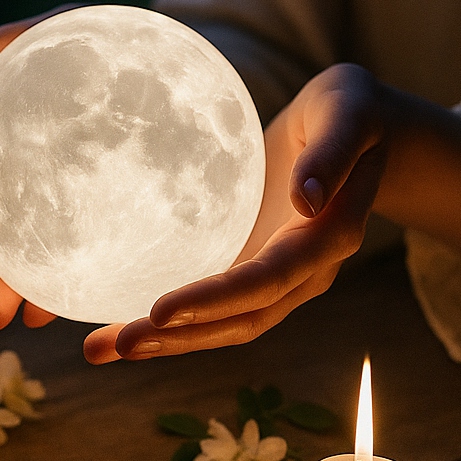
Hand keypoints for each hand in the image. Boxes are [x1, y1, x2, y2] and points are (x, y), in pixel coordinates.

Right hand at [0, 9, 77, 330]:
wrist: (180, 73)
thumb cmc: (108, 44)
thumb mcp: (66, 26)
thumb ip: (15, 39)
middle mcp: (17, 182)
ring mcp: (57, 212)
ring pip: (17, 260)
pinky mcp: (99, 234)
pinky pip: (70, 272)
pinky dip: (55, 295)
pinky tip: (50, 315)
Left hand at [84, 63, 391, 362]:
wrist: (360, 133)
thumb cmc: (350, 113)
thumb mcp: (348, 112)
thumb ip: (331, 154)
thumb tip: (305, 198)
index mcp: (329, 237)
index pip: (268, 280)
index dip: (216, 299)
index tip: (160, 309)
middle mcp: (305, 272)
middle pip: (242, 319)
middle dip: (180, 337)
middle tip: (114, 344)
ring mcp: (278, 279)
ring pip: (223, 325)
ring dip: (166, 342)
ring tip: (99, 348)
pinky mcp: (252, 271)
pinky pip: (211, 308)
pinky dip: (169, 324)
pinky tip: (116, 327)